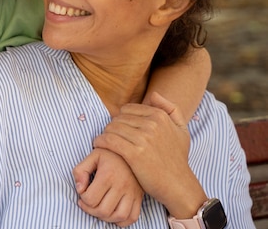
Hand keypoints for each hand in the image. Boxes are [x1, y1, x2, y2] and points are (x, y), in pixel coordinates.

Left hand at [73, 148, 142, 225]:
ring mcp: (132, 193)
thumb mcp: (92, 156)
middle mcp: (121, 186)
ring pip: (118, 217)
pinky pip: (132, 217)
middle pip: (103, 211)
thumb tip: (79, 188)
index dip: (82, 198)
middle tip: (87, 202)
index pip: (90, 199)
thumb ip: (81, 170)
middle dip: (90, 210)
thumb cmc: (110, 153)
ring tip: (99, 208)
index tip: (83, 191)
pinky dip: (122, 221)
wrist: (132, 149)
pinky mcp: (139, 197)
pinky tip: (113, 213)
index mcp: (108, 175)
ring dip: (105, 218)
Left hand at [93, 92, 206, 217]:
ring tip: (104, 142)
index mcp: (160, 116)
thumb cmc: (178, 158)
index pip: (127, 109)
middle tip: (110, 137)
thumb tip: (153, 94)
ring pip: (111, 128)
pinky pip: (109, 140)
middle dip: (112, 127)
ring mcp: (143, 139)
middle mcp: (152, 124)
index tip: (119, 129)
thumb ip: (170, 109)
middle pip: (118, 118)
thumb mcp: (181, 130)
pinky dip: (100, 142)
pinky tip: (99, 145)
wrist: (178, 185)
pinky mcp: (134, 153)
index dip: (121, 119)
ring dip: (105, 135)